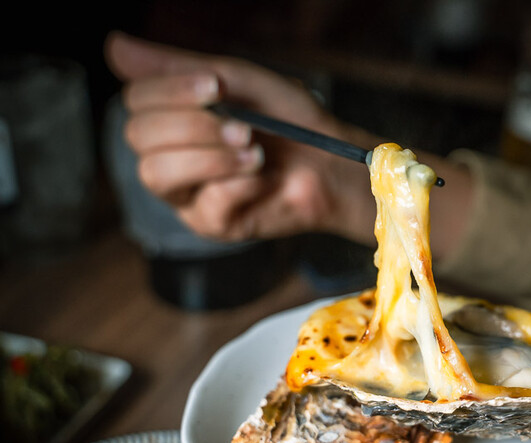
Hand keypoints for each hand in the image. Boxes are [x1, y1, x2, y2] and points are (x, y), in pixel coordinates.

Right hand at [104, 31, 375, 242]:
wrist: (330, 164)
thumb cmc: (288, 121)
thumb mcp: (237, 80)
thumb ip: (178, 66)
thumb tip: (113, 44)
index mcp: (171, 119)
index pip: (135, 102)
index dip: (168, 91)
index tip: (214, 86)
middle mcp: (169, 156)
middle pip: (139, 137)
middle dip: (193, 125)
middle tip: (242, 125)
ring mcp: (186, 194)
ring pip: (157, 174)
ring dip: (210, 157)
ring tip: (254, 152)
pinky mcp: (210, 224)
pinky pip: (204, 203)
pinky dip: (239, 185)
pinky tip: (262, 179)